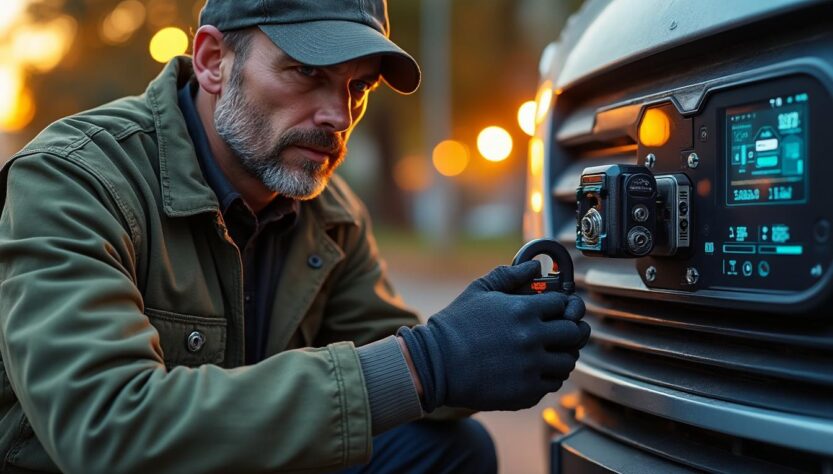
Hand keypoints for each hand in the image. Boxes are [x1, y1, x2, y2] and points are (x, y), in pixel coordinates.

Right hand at [398, 261, 589, 411]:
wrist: (435, 364)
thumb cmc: (454, 325)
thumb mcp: (479, 290)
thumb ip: (509, 275)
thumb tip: (534, 266)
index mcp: (523, 310)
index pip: (564, 304)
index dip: (562, 306)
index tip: (555, 310)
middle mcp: (532, 338)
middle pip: (574, 332)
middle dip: (570, 329)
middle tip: (561, 331)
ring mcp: (531, 367)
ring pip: (568, 361)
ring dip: (562, 355)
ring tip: (548, 352)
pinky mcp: (527, 392)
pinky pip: (553, 383)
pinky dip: (548, 376)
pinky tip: (534, 370)